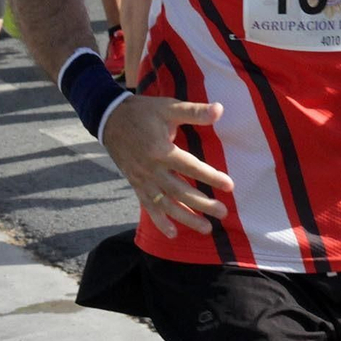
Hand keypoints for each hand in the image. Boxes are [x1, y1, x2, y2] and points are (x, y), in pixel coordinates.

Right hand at [98, 95, 233, 237]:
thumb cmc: (144, 112)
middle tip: (223, 212)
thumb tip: (220, 110)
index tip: (230, 186)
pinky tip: (173, 233)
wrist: (110, 120)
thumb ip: (194, 111)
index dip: (210, 176)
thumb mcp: (168, 107)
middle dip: (202, 204)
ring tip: (206, 228)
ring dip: (186, 218)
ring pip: (166, 203)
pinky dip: (160, 221)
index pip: (190, 166)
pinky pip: (148, 207)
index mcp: (161, 149)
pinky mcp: (136, 185)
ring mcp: (143, 180)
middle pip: (180, 191)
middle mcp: (152, 169)